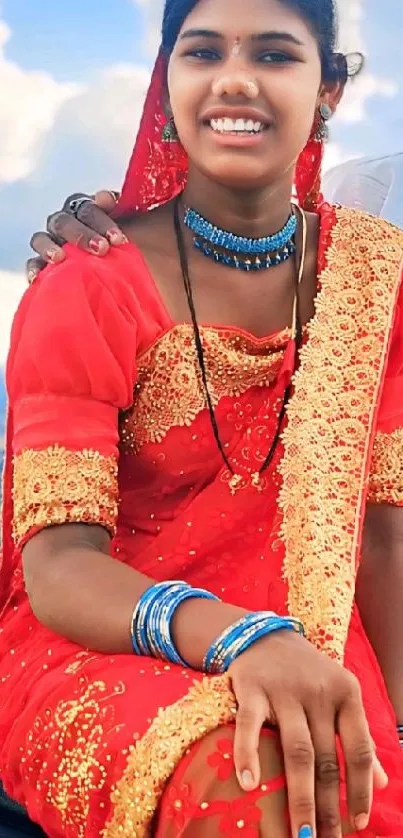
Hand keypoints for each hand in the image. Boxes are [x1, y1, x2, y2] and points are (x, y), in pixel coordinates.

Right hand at [26, 190, 127, 282]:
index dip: (102, 221)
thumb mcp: (130, 231)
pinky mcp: (42, 264)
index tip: (118, 239)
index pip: (89, 209)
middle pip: (66, 222)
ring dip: (50, 246)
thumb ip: (124, 210)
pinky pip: (33, 263)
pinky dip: (34, 268)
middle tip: (101, 249)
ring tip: (59, 258)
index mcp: (86, 211)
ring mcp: (51, 242)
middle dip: (82, 235)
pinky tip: (36, 278)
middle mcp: (65, 223)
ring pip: (42, 238)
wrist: (118, 278)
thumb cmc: (123, 251)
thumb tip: (106, 196)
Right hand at [229, 630, 387, 837]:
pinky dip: (248, 754)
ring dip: (299, 796)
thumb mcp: (340, 696)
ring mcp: (284, 690)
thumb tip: (381, 783)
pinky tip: (248, 784)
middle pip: (325, 759)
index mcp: (346, 694)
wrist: (265, 635)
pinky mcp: (252, 688)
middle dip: (327, 807)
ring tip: (300, 834)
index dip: (360, 789)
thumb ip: (357, 737)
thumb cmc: (308, 674)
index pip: (358, 749)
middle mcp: (318, 692)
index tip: (358, 825)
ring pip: (296, 750)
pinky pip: (250, 725)